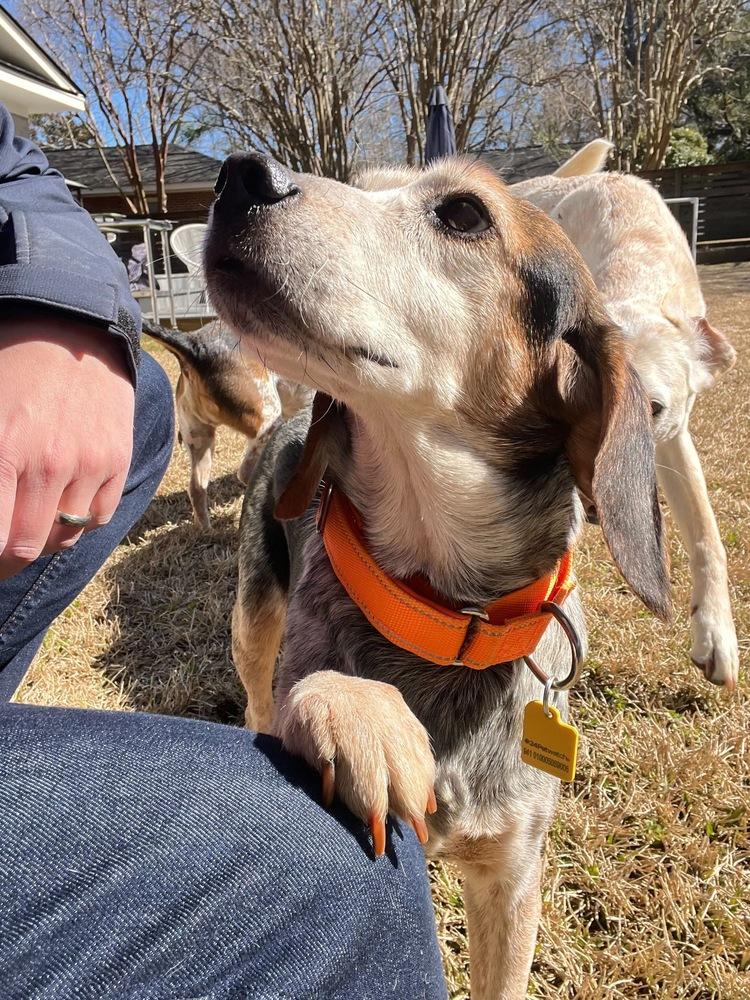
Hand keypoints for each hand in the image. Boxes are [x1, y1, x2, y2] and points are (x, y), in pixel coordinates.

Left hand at [0, 313, 134, 579]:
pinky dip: (79, 521)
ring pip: (65, 536)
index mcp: (2, 452)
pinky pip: (98, 516)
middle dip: (8, 559)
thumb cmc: (10, 365)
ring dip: (45, 538)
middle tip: (2, 555)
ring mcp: (88, 465)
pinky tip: (64, 503)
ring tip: (33, 523)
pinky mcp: (117, 460)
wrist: (72, 328)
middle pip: (27, 546)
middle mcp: (47, 465)